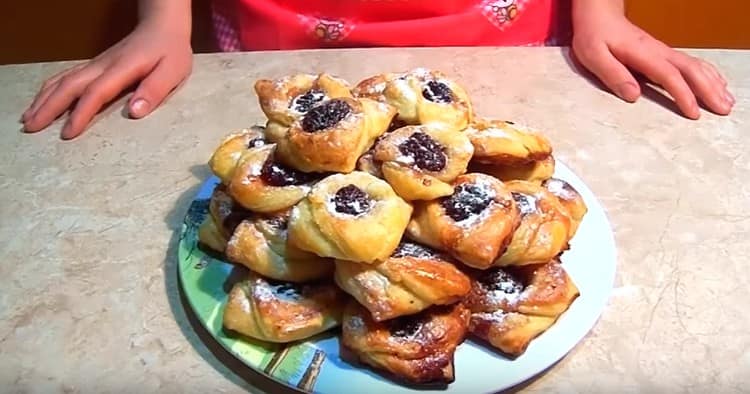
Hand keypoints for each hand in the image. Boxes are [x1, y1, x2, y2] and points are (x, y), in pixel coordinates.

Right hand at [22, 20, 192, 138]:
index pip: (96, 92)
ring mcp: (96, 64)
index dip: (81, 113)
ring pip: (63, 80)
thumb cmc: (169, 51)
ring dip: (44, 99)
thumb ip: (155, 90)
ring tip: (28, 118)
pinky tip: (41, 100)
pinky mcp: (95, 65)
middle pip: (69, 86)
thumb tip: (135, 111)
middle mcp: (103, 65)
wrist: (161, 26)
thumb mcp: (173, 71)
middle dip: (49, 107)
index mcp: (122, 69)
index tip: (68, 133)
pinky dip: (50, 89)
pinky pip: (66, 76)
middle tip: (31, 128)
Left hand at [571, 1, 733, 118]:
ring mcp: (663, 52)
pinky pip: (692, 63)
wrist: (599, 15)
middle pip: (691, 70)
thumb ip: (613, 74)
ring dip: (713, 83)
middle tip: (723, 110)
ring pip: (695, 66)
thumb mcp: (594, 56)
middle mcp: (659, 52)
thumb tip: (633, 95)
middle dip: (709, 90)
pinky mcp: (663, 53)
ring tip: (726, 101)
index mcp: (643, 54)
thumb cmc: (595, 36)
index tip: (694, 113)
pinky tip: (716, 84)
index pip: (669, 76)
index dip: (683, 95)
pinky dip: (708, 74)